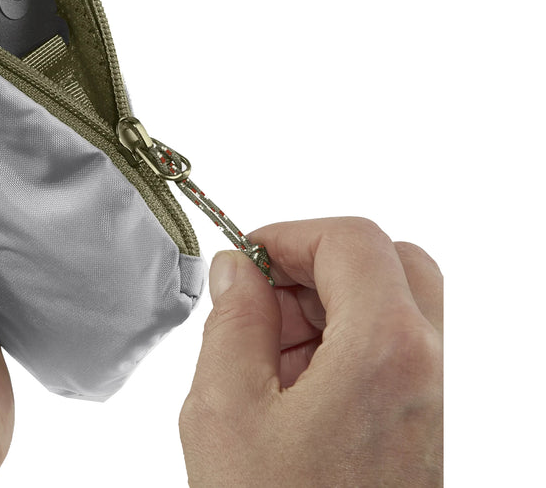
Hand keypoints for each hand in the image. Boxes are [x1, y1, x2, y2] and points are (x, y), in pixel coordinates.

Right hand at [179, 217, 442, 485]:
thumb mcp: (226, 407)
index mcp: (386, 351)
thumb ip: (232, 319)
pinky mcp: (422, 425)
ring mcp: (433, 400)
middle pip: (392, 263)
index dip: (290, 234)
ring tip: (266, 354)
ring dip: (329, 304)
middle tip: (262, 298)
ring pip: (396, 303)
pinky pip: (393, 350)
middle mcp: (427, 369)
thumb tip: (238, 268)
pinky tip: (289, 386)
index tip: (246, 257)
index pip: (353, 240)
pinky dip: (344, 342)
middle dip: (319, 264)